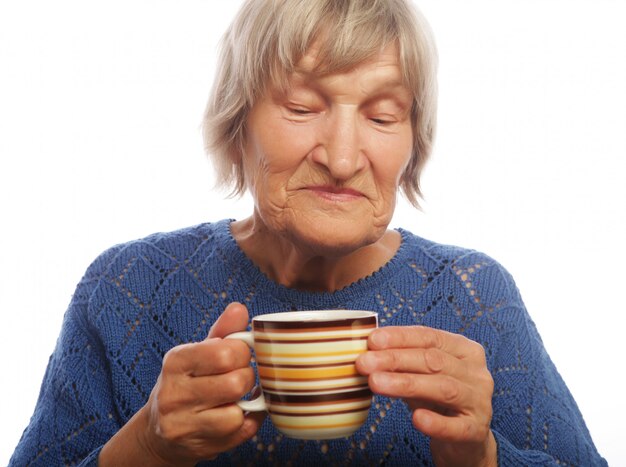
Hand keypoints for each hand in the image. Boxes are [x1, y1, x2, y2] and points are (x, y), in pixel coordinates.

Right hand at [100, 302, 264, 465]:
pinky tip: (236, 414)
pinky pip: (240, 434)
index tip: (238, 355)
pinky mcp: (196, 448)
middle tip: (239, 377)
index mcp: (176, 361)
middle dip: (246, 378)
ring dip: (245, 405)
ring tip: (235, 398)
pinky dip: (247, 423)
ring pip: (236, 414)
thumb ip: (223, 331)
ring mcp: (182, 425)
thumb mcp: (198, 353)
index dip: (242, 353)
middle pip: (235, 383)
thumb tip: (239, 309)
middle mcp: (173, 394)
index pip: (225, 353)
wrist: (159, 431)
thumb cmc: (186, 383)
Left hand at [356, 326, 496, 466]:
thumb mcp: (420, 375)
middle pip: (433, 360)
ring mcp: (480, 402)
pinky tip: (416, 419)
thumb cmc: (437, 399)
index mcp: (464, 349)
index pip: (430, 337)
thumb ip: (401, 362)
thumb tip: (366, 351)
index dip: (400, 337)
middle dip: (395, 359)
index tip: (371, 340)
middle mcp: (476, 372)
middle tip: (364, 363)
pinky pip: (456, 427)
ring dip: (406, 384)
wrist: (465, 440)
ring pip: (443, 388)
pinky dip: (436, 423)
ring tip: (375, 383)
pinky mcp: (477, 431)